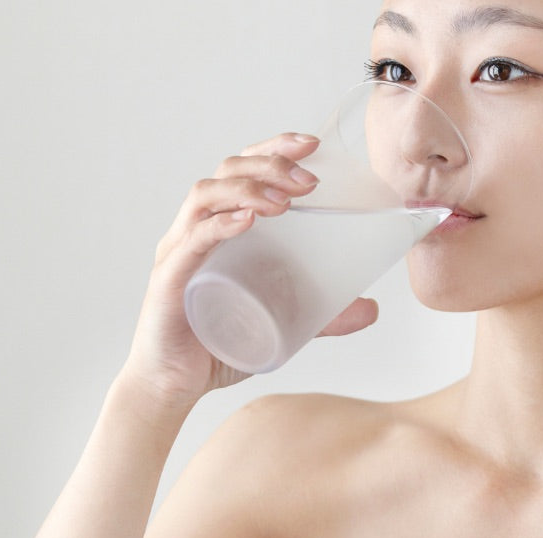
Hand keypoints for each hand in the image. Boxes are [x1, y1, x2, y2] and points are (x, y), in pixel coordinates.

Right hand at [119, 133, 378, 414]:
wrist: (173, 386)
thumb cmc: (219, 344)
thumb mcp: (283, 323)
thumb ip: (325, 315)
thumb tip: (373, 309)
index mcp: (221, 227)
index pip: (244, 169)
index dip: (274, 148)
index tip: (313, 146)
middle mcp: (196, 229)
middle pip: (226, 171)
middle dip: (270, 165)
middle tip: (308, 180)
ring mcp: (180, 251)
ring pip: (206, 197)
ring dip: (248, 189)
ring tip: (285, 201)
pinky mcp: (170, 281)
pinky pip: (191, 242)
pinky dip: (219, 227)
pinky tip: (246, 223)